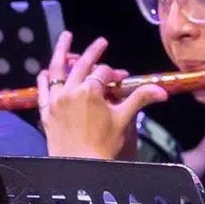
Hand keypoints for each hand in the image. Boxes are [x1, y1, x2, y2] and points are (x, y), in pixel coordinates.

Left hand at [38, 30, 167, 159]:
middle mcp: (71, 90)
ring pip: (57, 70)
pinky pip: (43, 88)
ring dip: (61, 51)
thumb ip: (140, 98)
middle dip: (94, 51)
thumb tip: (162, 91)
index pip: (104, 73)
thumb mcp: (123, 119)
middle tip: (102, 42)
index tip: (122, 79)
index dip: (115, 73)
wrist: (80, 166)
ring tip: (66, 36)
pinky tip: (47, 71)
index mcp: (91, 91)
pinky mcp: (46, 111)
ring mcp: (56, 100)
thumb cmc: (104, 144)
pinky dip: (45, 78)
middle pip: (82, 64)